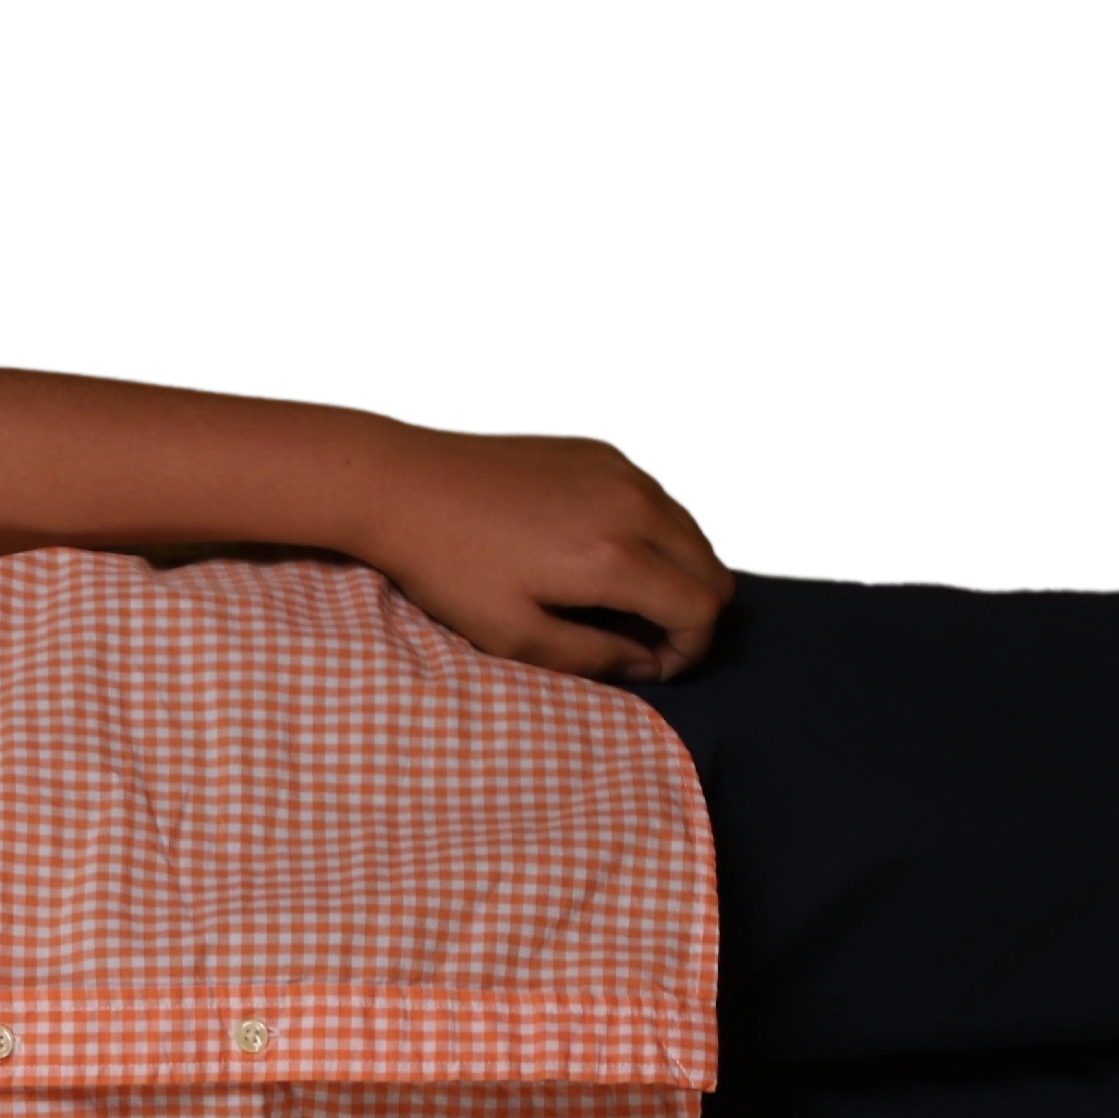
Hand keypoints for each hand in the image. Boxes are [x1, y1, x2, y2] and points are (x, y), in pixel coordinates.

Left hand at [355, 426, 738, 685]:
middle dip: (693, 615)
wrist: (403, 482)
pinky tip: (609, 555)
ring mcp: (623, 470)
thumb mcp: (511, 632)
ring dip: (680, 572)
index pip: (701, 609)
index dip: (689, 651)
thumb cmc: (447, 565)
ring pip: (697, 531)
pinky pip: (663, 498)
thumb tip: (645, 664)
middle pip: (715, 570)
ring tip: (627, 601)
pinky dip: (659, 533)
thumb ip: (591, 656)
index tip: (650, 667)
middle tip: (643, 640)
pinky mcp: (605, 450)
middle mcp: (634, 506)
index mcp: (614, 557)